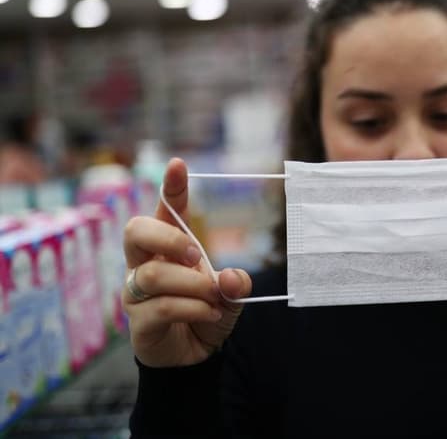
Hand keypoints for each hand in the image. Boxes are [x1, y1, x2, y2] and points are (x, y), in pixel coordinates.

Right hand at [122, 158, 251, 366]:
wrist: (193, 357)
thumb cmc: (206, 314)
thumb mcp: (231, 296)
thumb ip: (236, 284)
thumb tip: (229, 278)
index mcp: (168, 248)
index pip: (166, 210)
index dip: (171, 188)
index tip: (178, 164)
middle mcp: (144, 263)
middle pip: (136, 231)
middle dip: (169, 238)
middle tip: (198, 255)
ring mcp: (136, 292)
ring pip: (152, 275)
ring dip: (191, 284)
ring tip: (214, 297)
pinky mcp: (138, 321)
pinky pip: (161, 307)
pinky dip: (193, 309)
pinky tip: (211, 314)